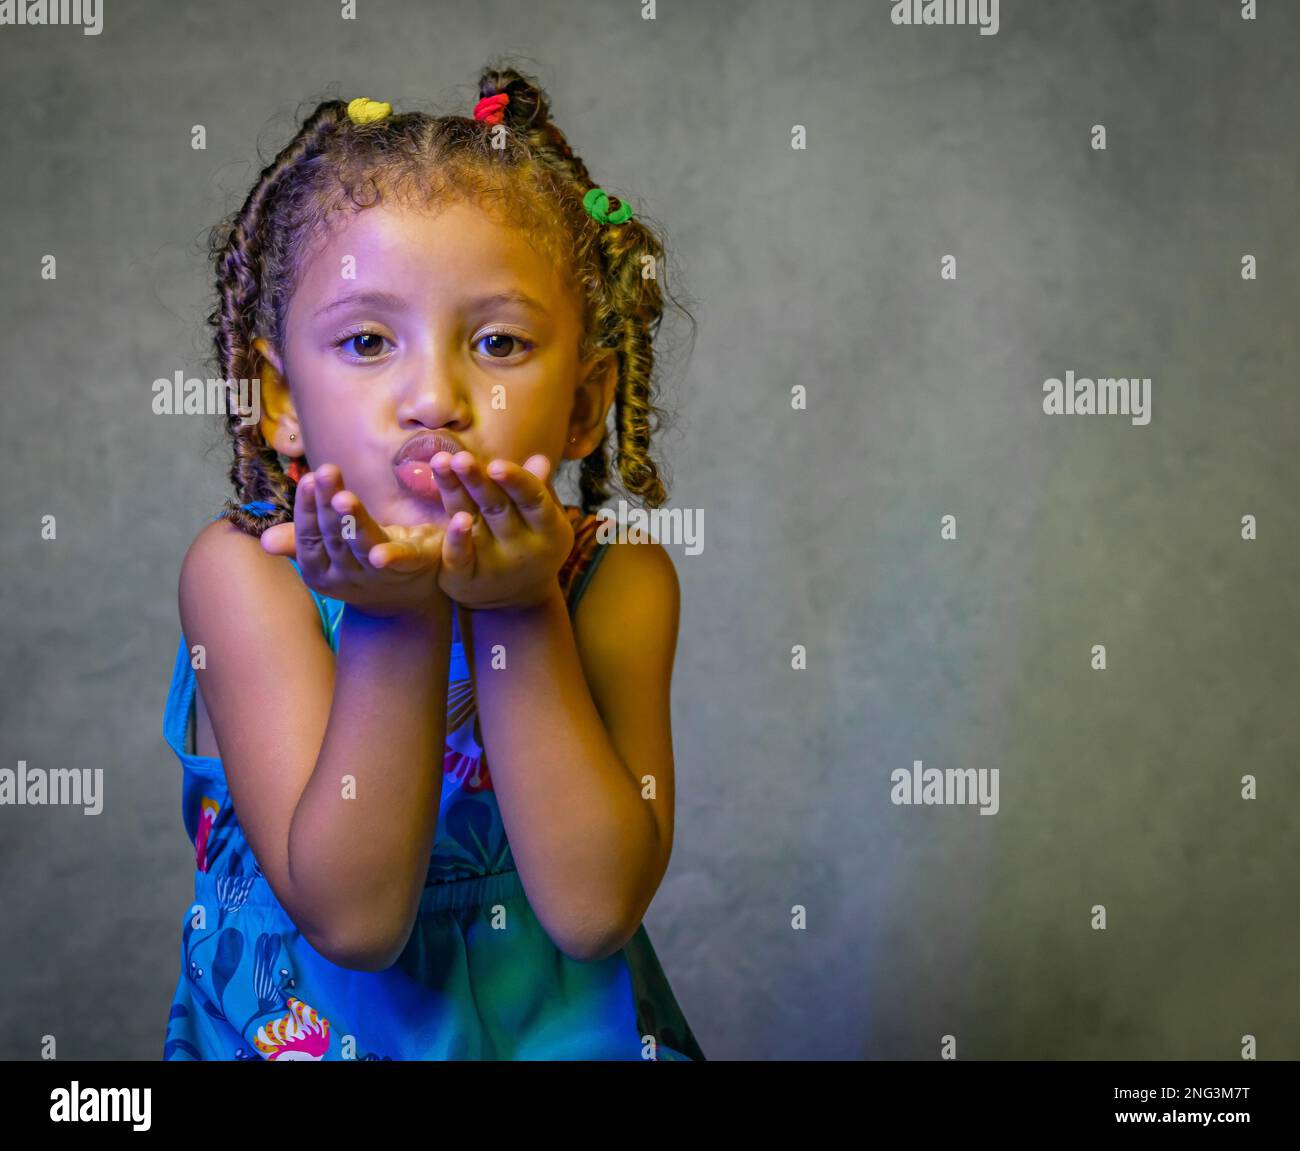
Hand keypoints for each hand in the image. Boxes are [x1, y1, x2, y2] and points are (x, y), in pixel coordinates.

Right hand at [260, 464, 446, 619]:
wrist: (411, 596)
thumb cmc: (361, 562)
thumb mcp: (330, 549)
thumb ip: (301, 540)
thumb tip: (265, 540)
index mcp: (322, 571)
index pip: (308, 539)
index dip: (306, 510)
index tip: (307, 479)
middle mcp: (347, 576)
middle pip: (333, 537)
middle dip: (326, 504)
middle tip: (323, 472)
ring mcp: (378, 575)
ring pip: (362, 545)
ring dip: (353, 521)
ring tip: (344, 498)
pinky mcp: (410, 568)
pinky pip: (400, 561)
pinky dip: (390, 557)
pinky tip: (382, 554)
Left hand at [429, 451, 573, 610]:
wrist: (516, 602)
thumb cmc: (531, 544)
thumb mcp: (543, 521)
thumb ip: (537, 489)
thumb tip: (539, 459)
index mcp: (549, 529)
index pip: (533, 500)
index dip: (516, 482)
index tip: (497, 464)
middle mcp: (523, 548)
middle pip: (498, 508)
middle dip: (478, 482)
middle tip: (461, 458)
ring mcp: (494, 566)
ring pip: (474, 523)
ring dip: (458, 492)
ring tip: (443, 462)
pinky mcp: (467, 579)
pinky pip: (459, 558)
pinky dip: (455, 540)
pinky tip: (452, 519)